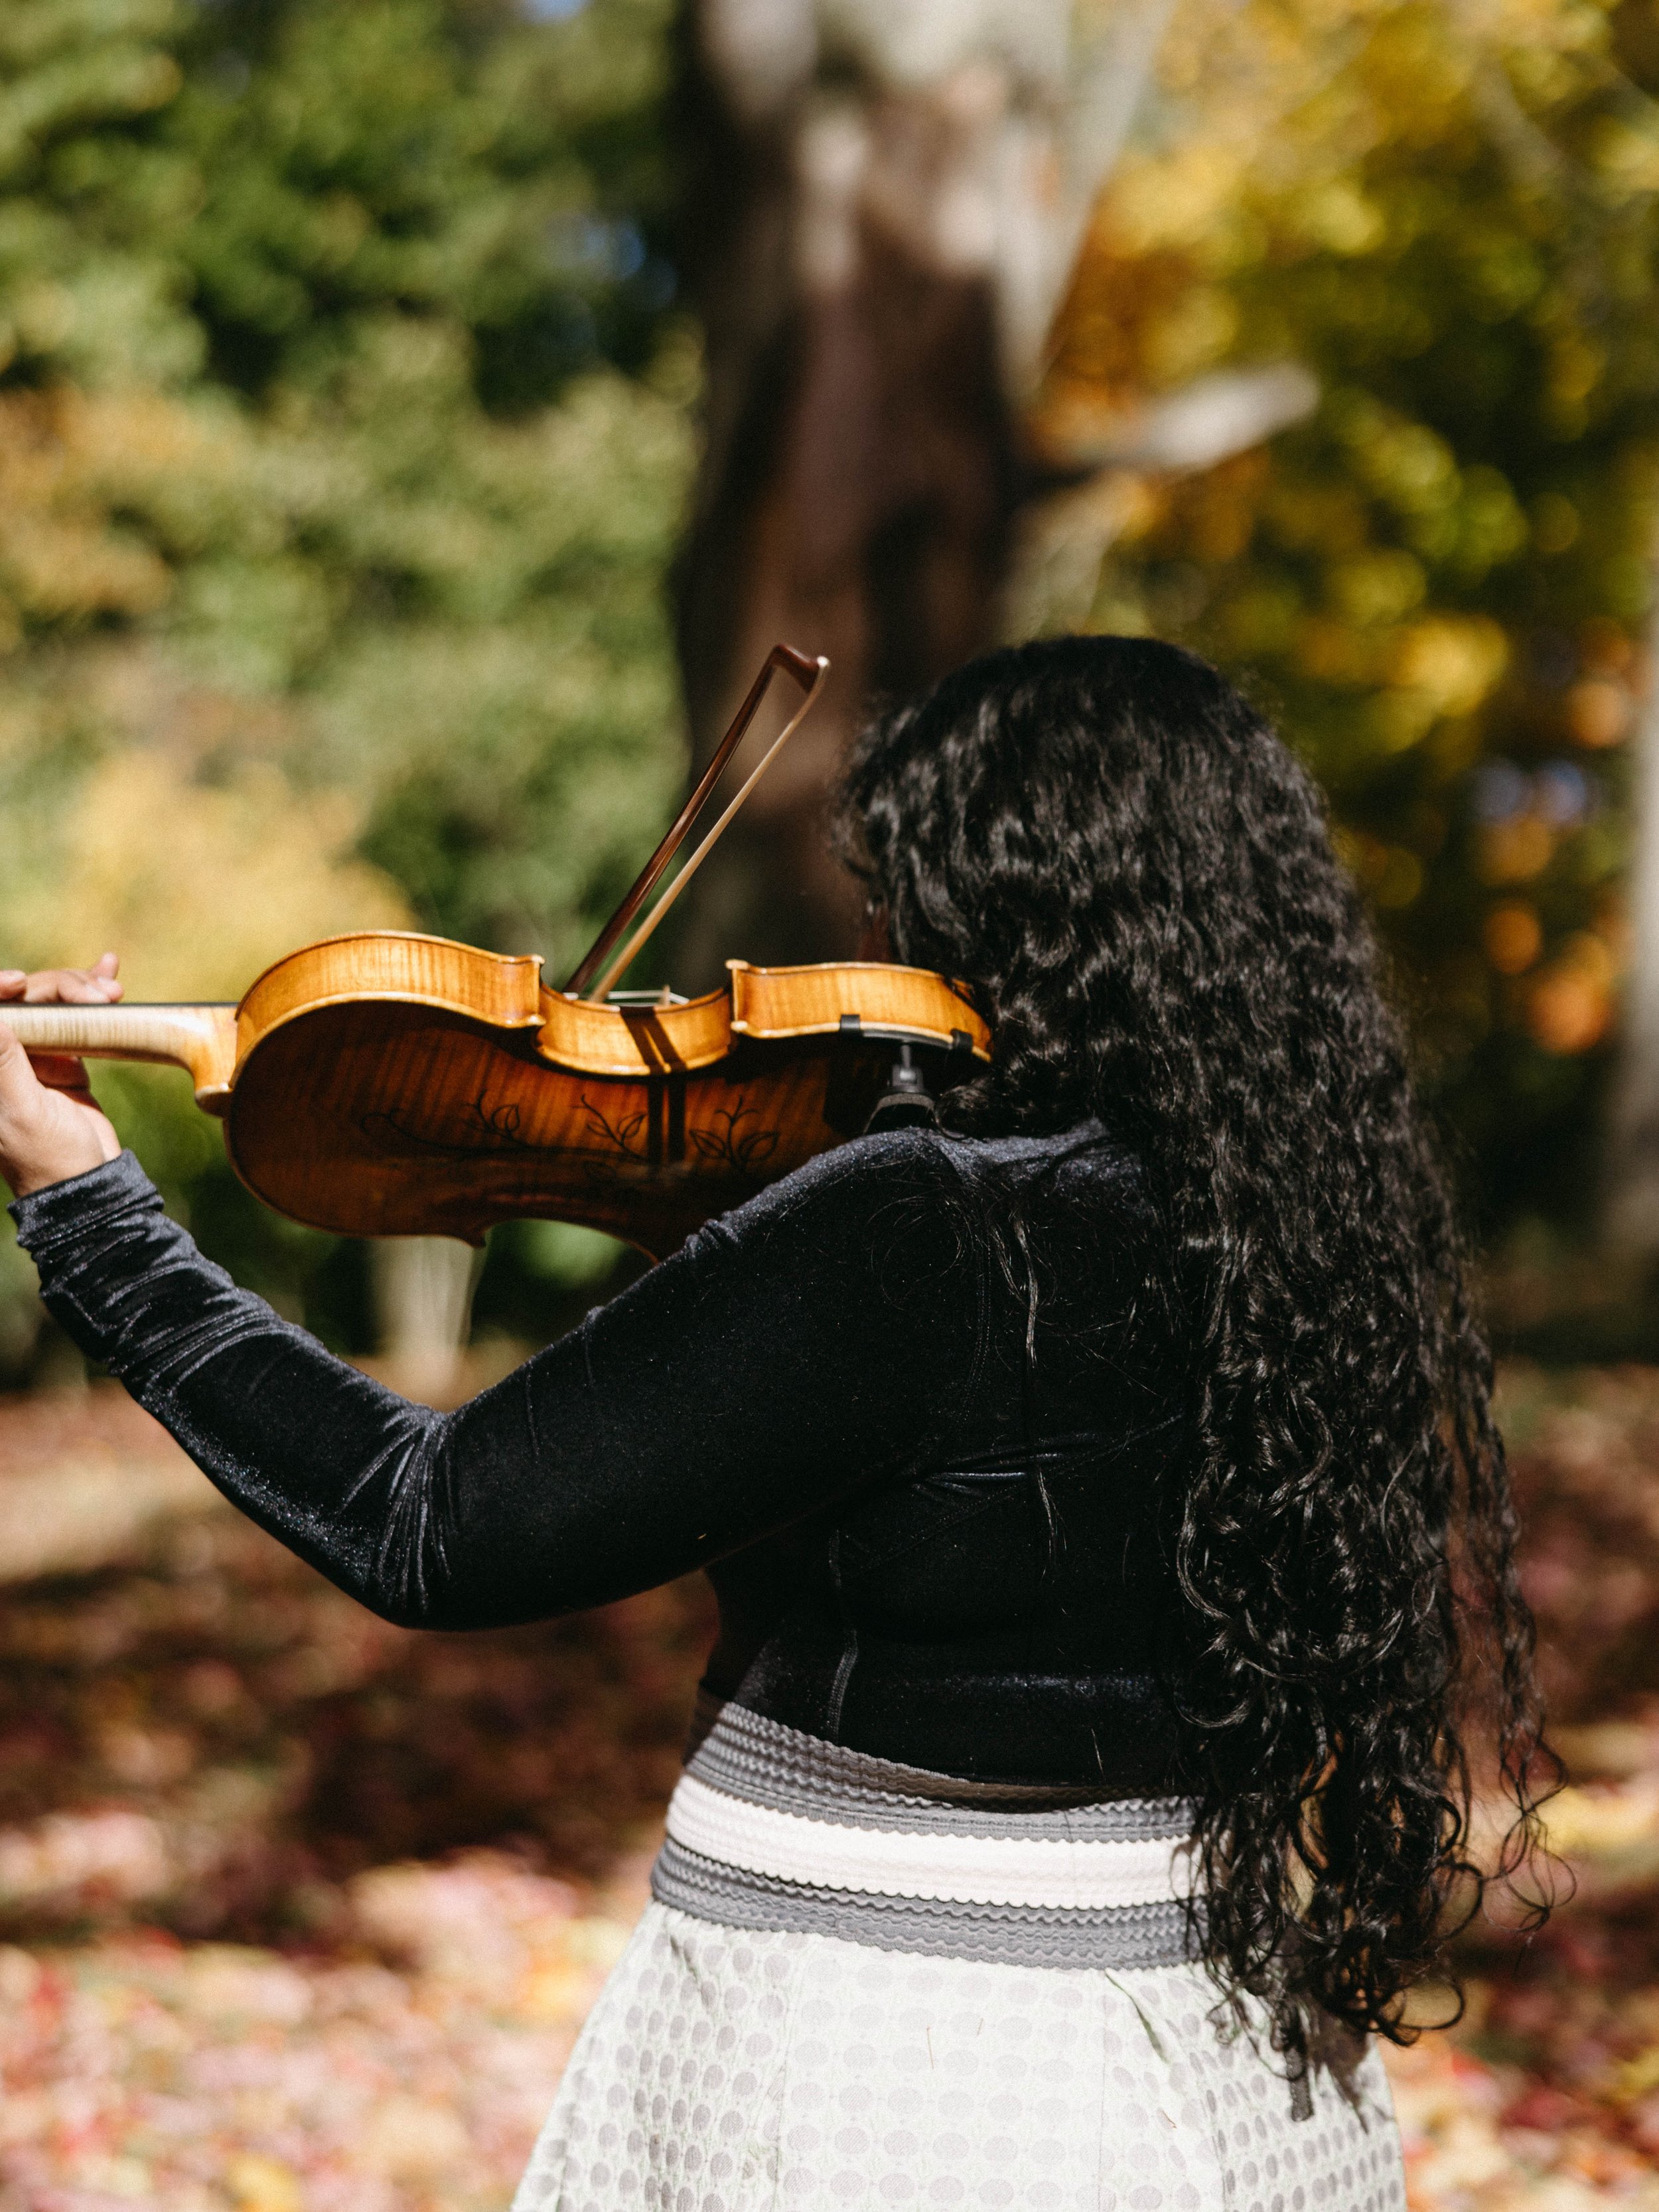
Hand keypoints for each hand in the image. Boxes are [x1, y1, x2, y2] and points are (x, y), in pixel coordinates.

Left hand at [0, 955, 123, 1197]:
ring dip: (82, 988)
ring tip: (115, 992)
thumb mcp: (23, 1109)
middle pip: (25, 999)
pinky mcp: (67, 1059)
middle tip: (98, 996)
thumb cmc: (48, 1156)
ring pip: (52, 1001)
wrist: (89, 1184)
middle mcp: (6, 1057)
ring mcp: (37, 1056)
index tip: (23, 983)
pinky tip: (109, 970)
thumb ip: (4, 1062)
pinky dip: (93, 993)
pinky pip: (77, 1017)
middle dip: (58, 986)